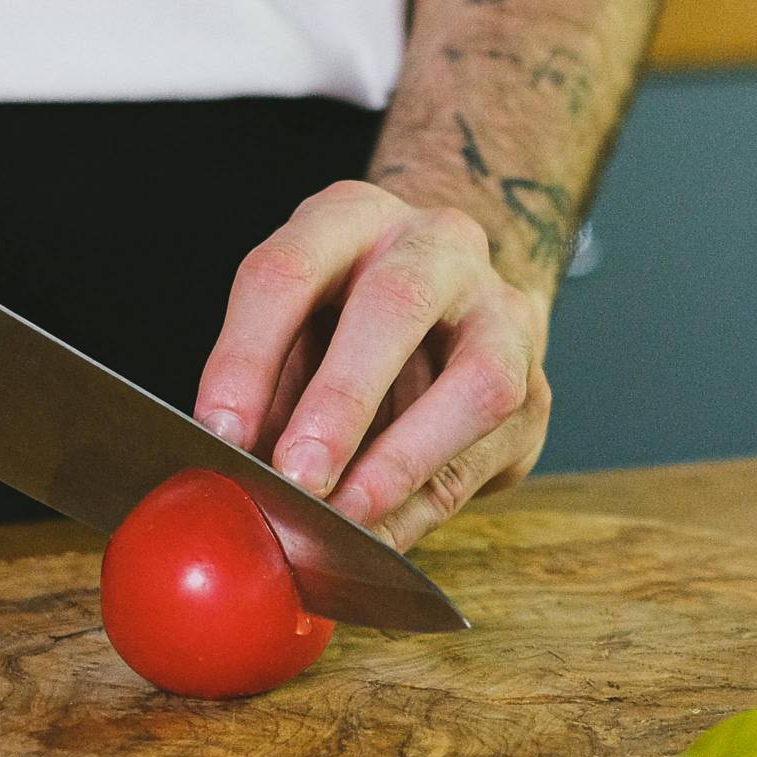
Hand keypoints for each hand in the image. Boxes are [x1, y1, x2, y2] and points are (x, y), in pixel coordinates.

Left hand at [194, 181, 552, 550]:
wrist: (455, 301)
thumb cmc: (347, 320)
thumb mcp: (293, 323)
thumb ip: (265, 386)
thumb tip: (231, 467)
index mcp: (351, 218)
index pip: (288, 271)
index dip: (247, 356)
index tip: (220, 432)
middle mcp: (436, 246)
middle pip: (396, 304)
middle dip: (342, 400)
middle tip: (297, 476)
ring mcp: (501, 312)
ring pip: (477, 382)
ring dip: (405, 459)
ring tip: (349, 516)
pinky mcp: (536, 387)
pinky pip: (488, 453)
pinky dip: (425, 504)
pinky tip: (378, 537)